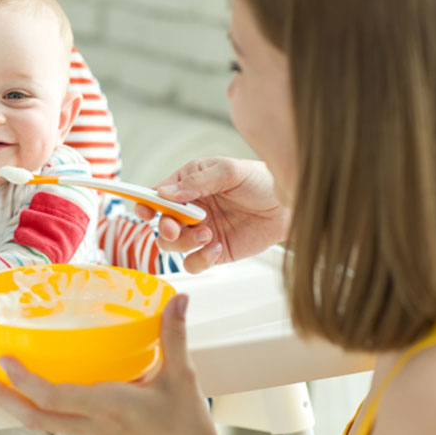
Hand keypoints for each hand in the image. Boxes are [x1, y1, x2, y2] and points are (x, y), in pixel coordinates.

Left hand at [0, 295, 220, 434]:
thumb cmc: (187, 425)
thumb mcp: (182, 377)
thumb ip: (174, 336)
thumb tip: (177, 300)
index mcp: (110, 406)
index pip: (55, 398)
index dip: (24, 381)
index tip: (4, 362)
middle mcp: (94, 425)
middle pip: (37, 419)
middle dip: (3, 401)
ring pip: (45, 427)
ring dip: (18, 408)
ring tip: (0, 385)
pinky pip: (61, 428)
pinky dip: (41, 412)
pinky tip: (38, 397)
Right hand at [136, 157, 290, 272]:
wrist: (291, 207)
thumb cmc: (263, 181)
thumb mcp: (229, 172)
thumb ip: (196, 183)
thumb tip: (165, 193)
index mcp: (190, 183)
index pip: (158, 194)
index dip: (146, 202)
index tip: (144, 210)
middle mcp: (191, 208)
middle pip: (161, 222)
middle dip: (164, 226)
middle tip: (174, 227)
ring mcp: (201, 231)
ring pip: (173, 245)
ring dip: (184, 242)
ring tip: (207, 234)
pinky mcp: (214, 251)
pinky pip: (193, 262)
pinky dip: (200, 259)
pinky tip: (216, 247)